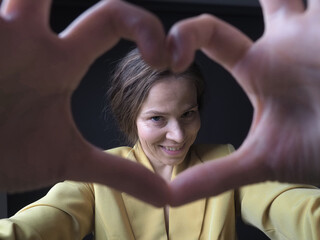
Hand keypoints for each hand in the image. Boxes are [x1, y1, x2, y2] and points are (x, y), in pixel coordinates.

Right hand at [0, 0, 169, 206]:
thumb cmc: (11, 151)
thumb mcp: (69, 159)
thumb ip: (118, 172)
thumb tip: (164, 195)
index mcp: (59, 61)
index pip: (111, 23)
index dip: (145, 31)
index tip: (164, 59)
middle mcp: (30, 40)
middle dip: (120, 13)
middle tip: (148, 47)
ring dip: (31, 1)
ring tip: (33, 16)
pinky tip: (6, 25)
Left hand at [168, 0, 319, 204]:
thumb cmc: (316, 151)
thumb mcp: (262, 159)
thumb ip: (216, 174)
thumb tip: (169, 195)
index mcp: (260, 66)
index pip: (213, 36)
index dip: (187, 36)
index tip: (171, 56)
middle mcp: (288, 41)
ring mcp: (316, 30)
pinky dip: (316, 2)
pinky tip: (311, 3)